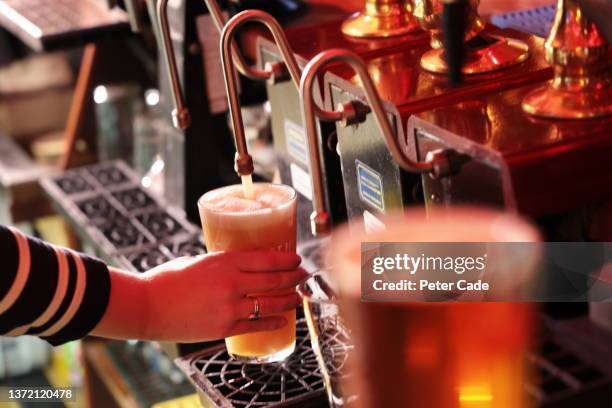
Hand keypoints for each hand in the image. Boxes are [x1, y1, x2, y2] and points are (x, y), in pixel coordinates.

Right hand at [139, 251, 305, 342]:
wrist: (147, 306)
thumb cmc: (167, 279)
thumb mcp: (200, 261)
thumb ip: (223, 265)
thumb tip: (242, 267)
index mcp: (225, 261)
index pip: (267, 259)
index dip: (287, 260)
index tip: (297, 259)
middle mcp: (232, 283)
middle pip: (274, 280)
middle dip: (294, 278)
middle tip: (304, 276)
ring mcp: (229, 307)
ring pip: (270, 303)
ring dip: (289, 300)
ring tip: (298, 297)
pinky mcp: (224, 328)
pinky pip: (256, 325)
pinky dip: (273, 322)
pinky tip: (283, 320)